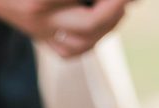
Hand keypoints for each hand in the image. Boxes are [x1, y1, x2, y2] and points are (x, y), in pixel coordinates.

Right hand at [0, 0, 128, 57]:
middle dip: (115, 9)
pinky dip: (92, 41)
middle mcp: (39, 20)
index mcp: (38, 1)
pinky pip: (71, 51)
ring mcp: (39, 34)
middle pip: (90, 24)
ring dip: (109, 26)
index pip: (85, 4)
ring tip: (120, 7)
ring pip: (84, 43)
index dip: (110, 0)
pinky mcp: (39, 39)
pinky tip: (103, 25)